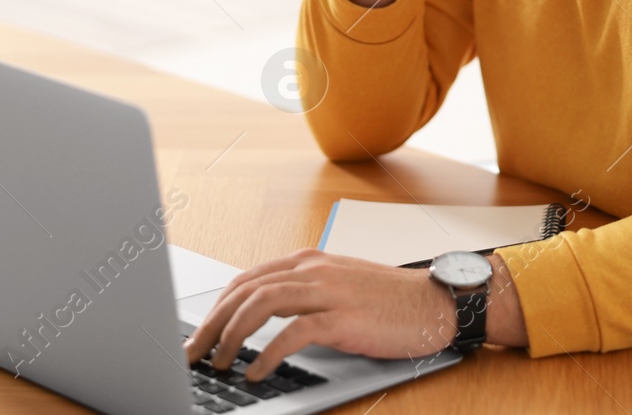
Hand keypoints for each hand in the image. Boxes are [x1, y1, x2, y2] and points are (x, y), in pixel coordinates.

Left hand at [182, 249, 457, 379]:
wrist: (437, 301)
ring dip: (232, 334)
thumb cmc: (392, 299)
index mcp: (310, 261)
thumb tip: (261, 314)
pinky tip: (256, 370)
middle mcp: (315, 270)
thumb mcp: (341, 286)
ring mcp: (329, 291)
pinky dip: (267, 352)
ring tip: (220, 361)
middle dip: (213, 322)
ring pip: (262, 303)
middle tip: (194, 351)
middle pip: (246, 290)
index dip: (218, 306)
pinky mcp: (343, 317)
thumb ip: (304, 293)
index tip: (200, 332)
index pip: (248, 278)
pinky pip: (293, 332)